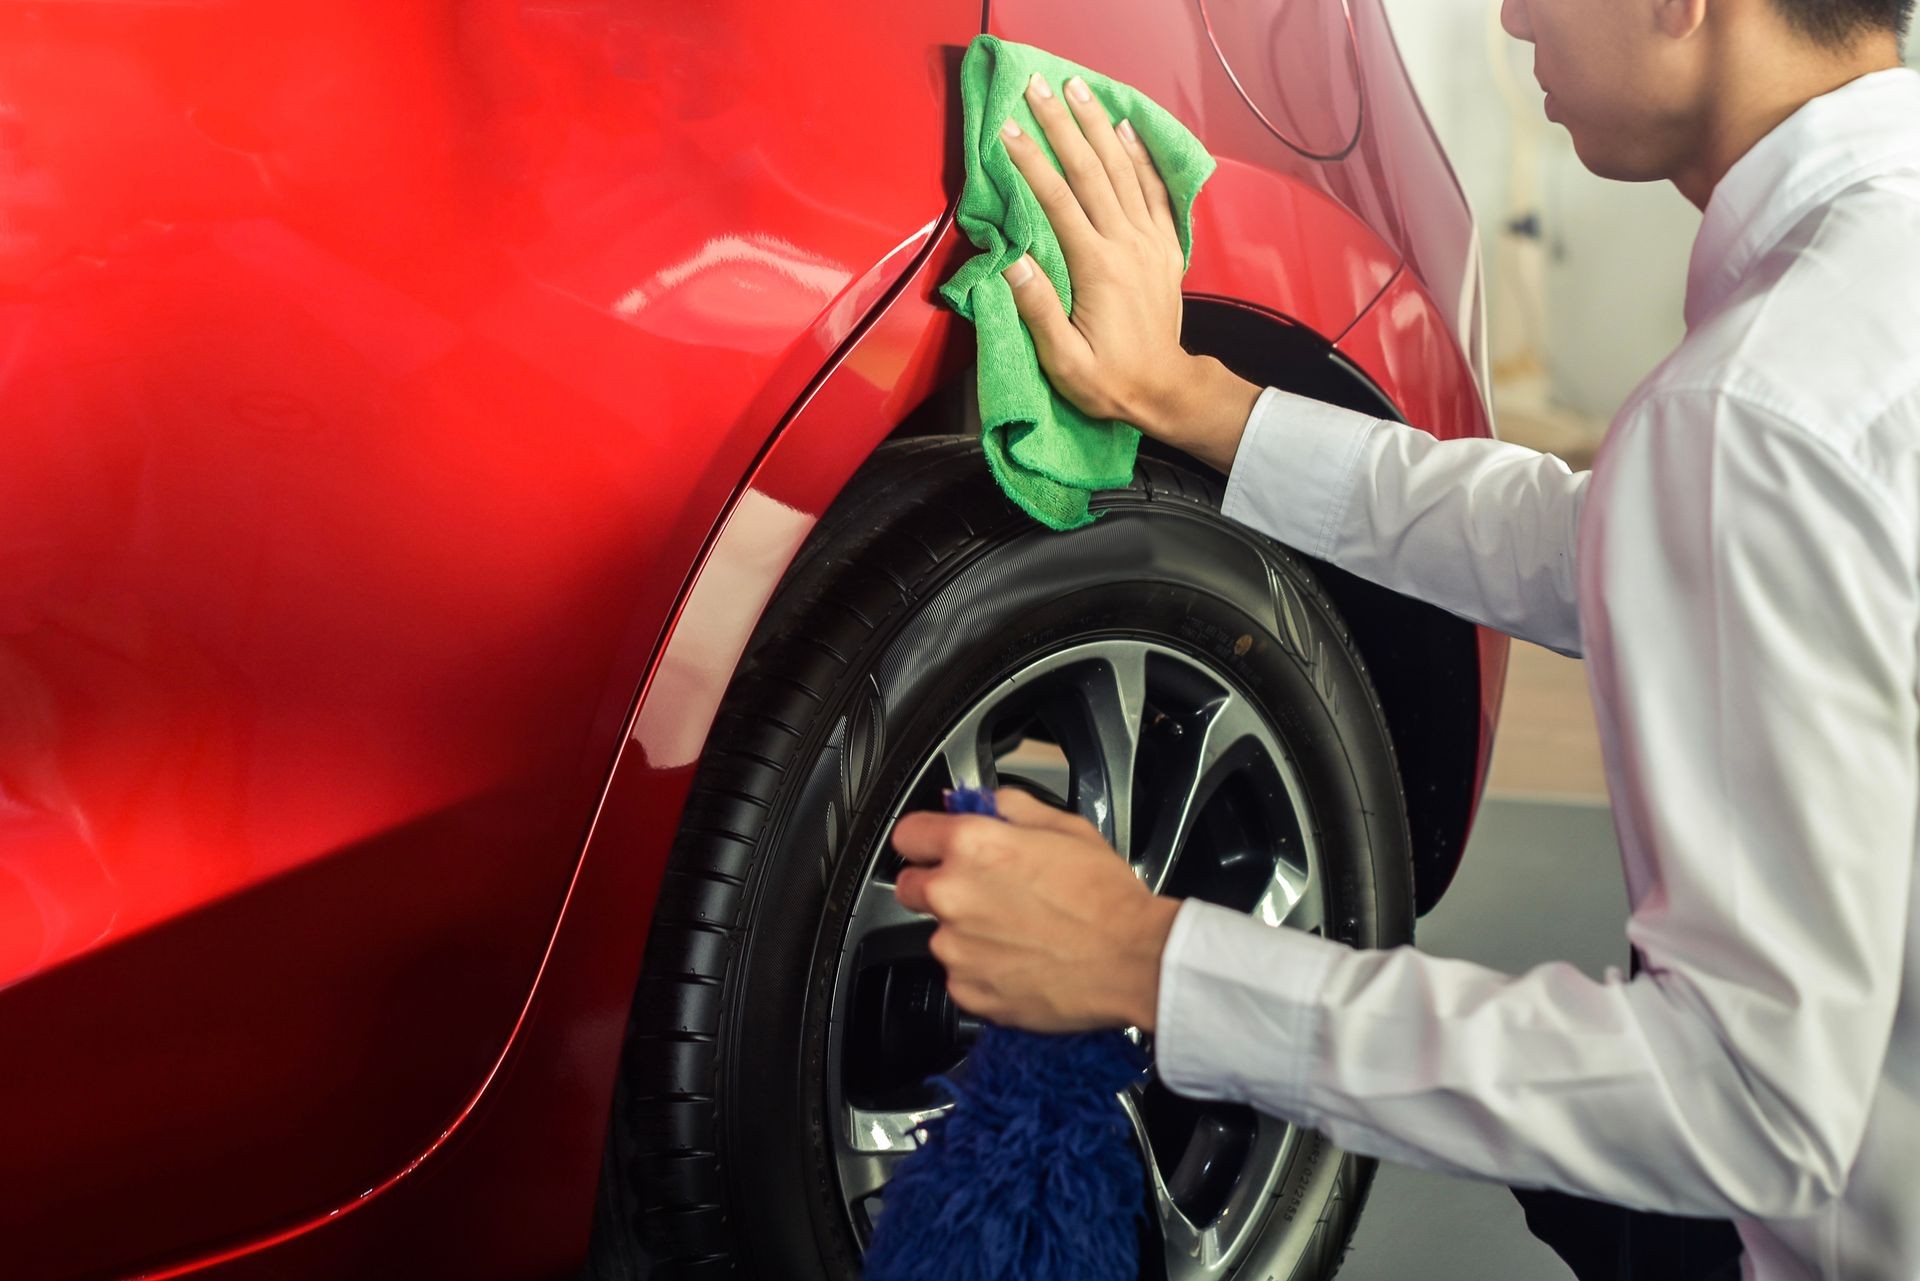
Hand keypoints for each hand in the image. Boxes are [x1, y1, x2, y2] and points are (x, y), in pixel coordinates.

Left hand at [890, 786, 1182, 1032]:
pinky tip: (1019, 960)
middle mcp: (953, 895)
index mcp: (972, 846)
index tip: (934, 848)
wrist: (1133, 960)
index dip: (925, 839)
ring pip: (939, 934)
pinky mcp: (967, 989)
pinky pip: (959, 974)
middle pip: (910, 887)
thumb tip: (983, 802)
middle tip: (983, 892)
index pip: (907, 835)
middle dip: (936, 885)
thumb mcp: (1065, 827)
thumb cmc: (1106, 897)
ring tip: (1017, 932)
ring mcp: (956, 947)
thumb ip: (1011, 807)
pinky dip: (981, 969)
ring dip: (965, 932)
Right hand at [1000, 72, 1260, 473]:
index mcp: (1097, 268)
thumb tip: (1011, 262)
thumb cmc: (1109, 381)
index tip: (1007, 128)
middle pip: (1091, 172)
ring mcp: (1151, 243)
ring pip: (1124, 171)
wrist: (1166, 390)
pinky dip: (1141, 157)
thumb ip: (1039, 309)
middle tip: (1039, 87)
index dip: (1030, 161)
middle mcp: (1127, 245)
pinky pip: (1155, 192)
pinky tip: (1126, 130)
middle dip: (1062, 125)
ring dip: (1099, 127)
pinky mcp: (1165, 248)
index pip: (1058, 201)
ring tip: (1080, 91)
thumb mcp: (1064, 360)